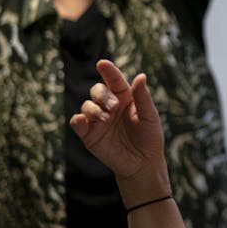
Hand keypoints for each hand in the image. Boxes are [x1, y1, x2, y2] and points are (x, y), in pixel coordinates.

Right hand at [69, 60, 170, 200]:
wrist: (142, 163)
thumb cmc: (149, 137)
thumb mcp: (150, 116)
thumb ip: (143, 98)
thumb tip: (140, 76)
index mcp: (125, 98)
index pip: (114, 80)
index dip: (108, 71)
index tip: (102, 64)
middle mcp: (109, 106)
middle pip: (97, 91)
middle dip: (102, 95)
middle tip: (113, 107)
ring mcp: (97, 120)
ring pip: (86, 105)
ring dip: (93, 109)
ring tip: (106, 118)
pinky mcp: (88, 134)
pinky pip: (77, 123)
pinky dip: (77, 120)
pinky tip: (83, 120)